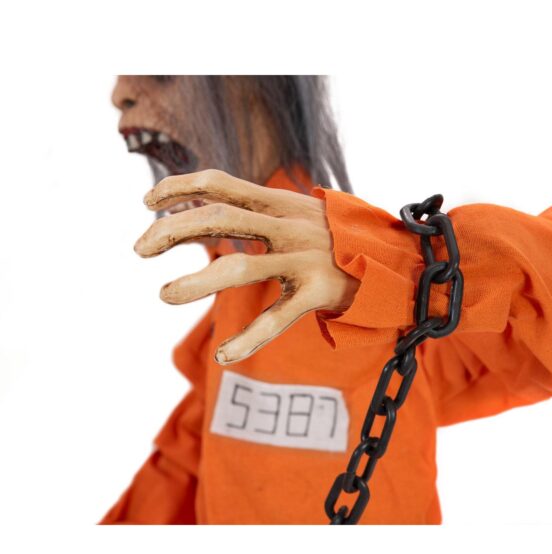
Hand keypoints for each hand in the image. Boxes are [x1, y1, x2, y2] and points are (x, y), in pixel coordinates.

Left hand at [134, 169, 359, 364]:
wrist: (396, 261)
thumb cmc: (338, 239)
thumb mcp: (299, 213)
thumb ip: (261, 211)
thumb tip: (213, 211)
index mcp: (281, 202)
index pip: (220, 183)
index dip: (179, 187)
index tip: (147, 199)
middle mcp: (290, 225)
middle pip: (220, 219)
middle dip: (172, 229)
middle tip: (139, 249)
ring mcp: (305, 258)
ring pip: (241, 267)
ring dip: (197, 282)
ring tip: (164, 295)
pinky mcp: (320, 292)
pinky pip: (278, 318)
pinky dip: (249, 338)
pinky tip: (225, 356)